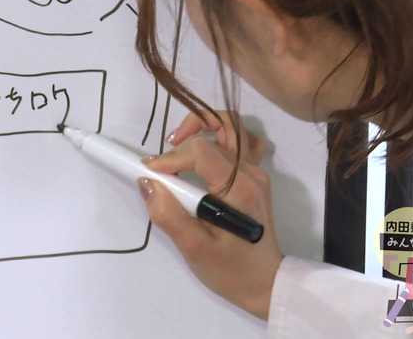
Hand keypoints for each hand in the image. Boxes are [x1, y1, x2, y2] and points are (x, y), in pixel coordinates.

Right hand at [139, 110, 283, 320]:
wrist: (265, 284)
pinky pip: (240, 141)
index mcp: (239, 189)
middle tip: (162, 162)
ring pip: (232, 127)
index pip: (201, 151)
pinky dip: (219, 137)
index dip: (170, 157)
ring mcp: (257, 172)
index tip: (150, 173)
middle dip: (184, 138)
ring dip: (203, 127)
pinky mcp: (254, 177)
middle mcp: (252, 173)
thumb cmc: (231, 270)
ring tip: (180, 146)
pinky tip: (204, 152)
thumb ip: (168, 214)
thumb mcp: (194, 249)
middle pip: (218, 129)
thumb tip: (147, 183)